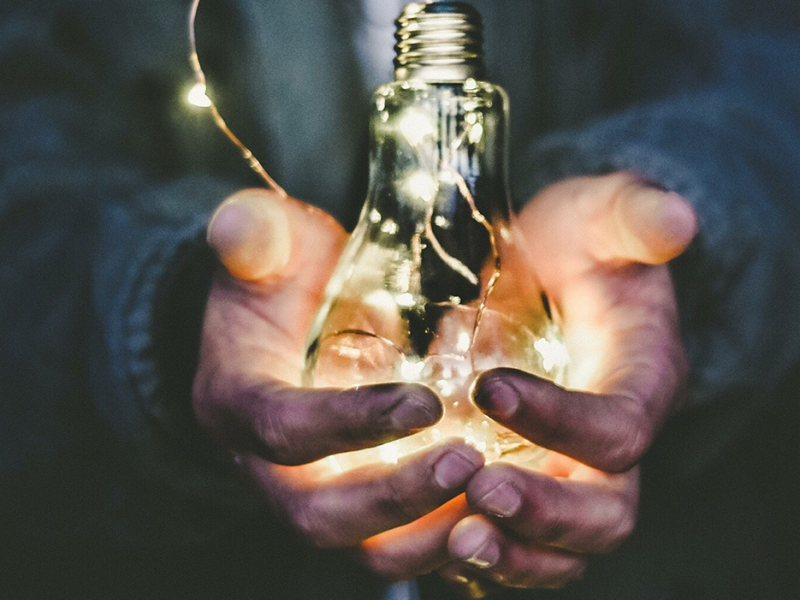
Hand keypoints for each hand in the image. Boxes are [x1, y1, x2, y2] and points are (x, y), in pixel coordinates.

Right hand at [193, 190, 483, 555]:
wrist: (284, 320)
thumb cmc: (281, 277)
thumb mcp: (266, 245)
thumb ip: (254, 235)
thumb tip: (238, 228)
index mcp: (236, 402)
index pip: (282, 429)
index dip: (349, 423)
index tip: (426, 403)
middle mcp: (265, 466)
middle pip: (318, 515)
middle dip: (394, 499)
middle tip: (468, 463)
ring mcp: (310, 492)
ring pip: (360, 550)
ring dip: (427, 535)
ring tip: (495, 498)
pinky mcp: (351, 503)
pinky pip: (394, 545)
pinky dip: (444, 539)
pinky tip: (496, 509)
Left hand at [439, 173, 697, 595]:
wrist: (549, 269)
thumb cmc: (577, 243)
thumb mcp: (601, 216)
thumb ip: (632, 216)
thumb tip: (675, 219)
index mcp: (641, 382)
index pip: (619, 427)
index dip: (561, 419)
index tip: (487, 389)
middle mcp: (614, 443)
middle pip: (606, 511)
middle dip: (546, 513)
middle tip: (480, 492)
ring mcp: (572, 470)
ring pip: (565, 548)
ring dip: (515, 554)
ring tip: (457, 541)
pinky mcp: (533, 481)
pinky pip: (521, 544)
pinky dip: (488, 553)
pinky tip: (435, 539)